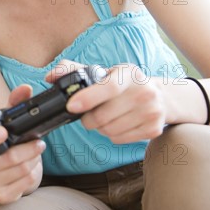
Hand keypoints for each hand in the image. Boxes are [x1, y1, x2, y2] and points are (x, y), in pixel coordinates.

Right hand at [0, 85, 45, 204]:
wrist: (6, 172)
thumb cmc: (3, 144)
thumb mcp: (6, 123)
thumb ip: (15, 102)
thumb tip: (26, 89)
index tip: (3, 132)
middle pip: (7, 158)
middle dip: (28, 148)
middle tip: (39, 143)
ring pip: (20, 170)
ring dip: (33, 160)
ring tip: (34, 153)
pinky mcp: (2, 197)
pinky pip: (25, 183)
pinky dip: (33, 173)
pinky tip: (31, 167)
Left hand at [47, 60, 166, 143]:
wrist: (159, 96)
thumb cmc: (122, 83)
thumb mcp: (103, 72)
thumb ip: (72, 70)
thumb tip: (49, 77)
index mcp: (129, 73)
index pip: (109, 87)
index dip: (88, 98)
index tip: (71, 106)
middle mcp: (145, 92)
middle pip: (104, 115)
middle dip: (88, 118)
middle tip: (87, 113)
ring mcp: (152, 112)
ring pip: (109, 130)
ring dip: (99, 127)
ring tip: (105, 116)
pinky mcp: (154, 130)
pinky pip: (119, 139)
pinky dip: (111, 134)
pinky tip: (117, 123)